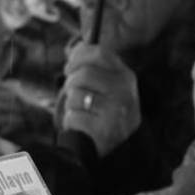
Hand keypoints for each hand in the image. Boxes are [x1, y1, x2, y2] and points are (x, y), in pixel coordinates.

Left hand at [57, 42, 141, 158]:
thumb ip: (93, 65)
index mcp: (125, 76)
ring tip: (82, 111)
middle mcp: (124, 92)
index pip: (100, 53)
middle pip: (83, 74)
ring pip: (75, 95)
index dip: (78, 57)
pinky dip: (71, 121)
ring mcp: (115, 111)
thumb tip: (74, 47)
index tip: (69, 66)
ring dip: (71, 105)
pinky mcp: (103, 129)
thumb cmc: (105, 109)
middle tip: (73, 92)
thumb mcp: (107, 84)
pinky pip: (73, 116)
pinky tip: (83, 125)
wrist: (119, 146)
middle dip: (70, 83)